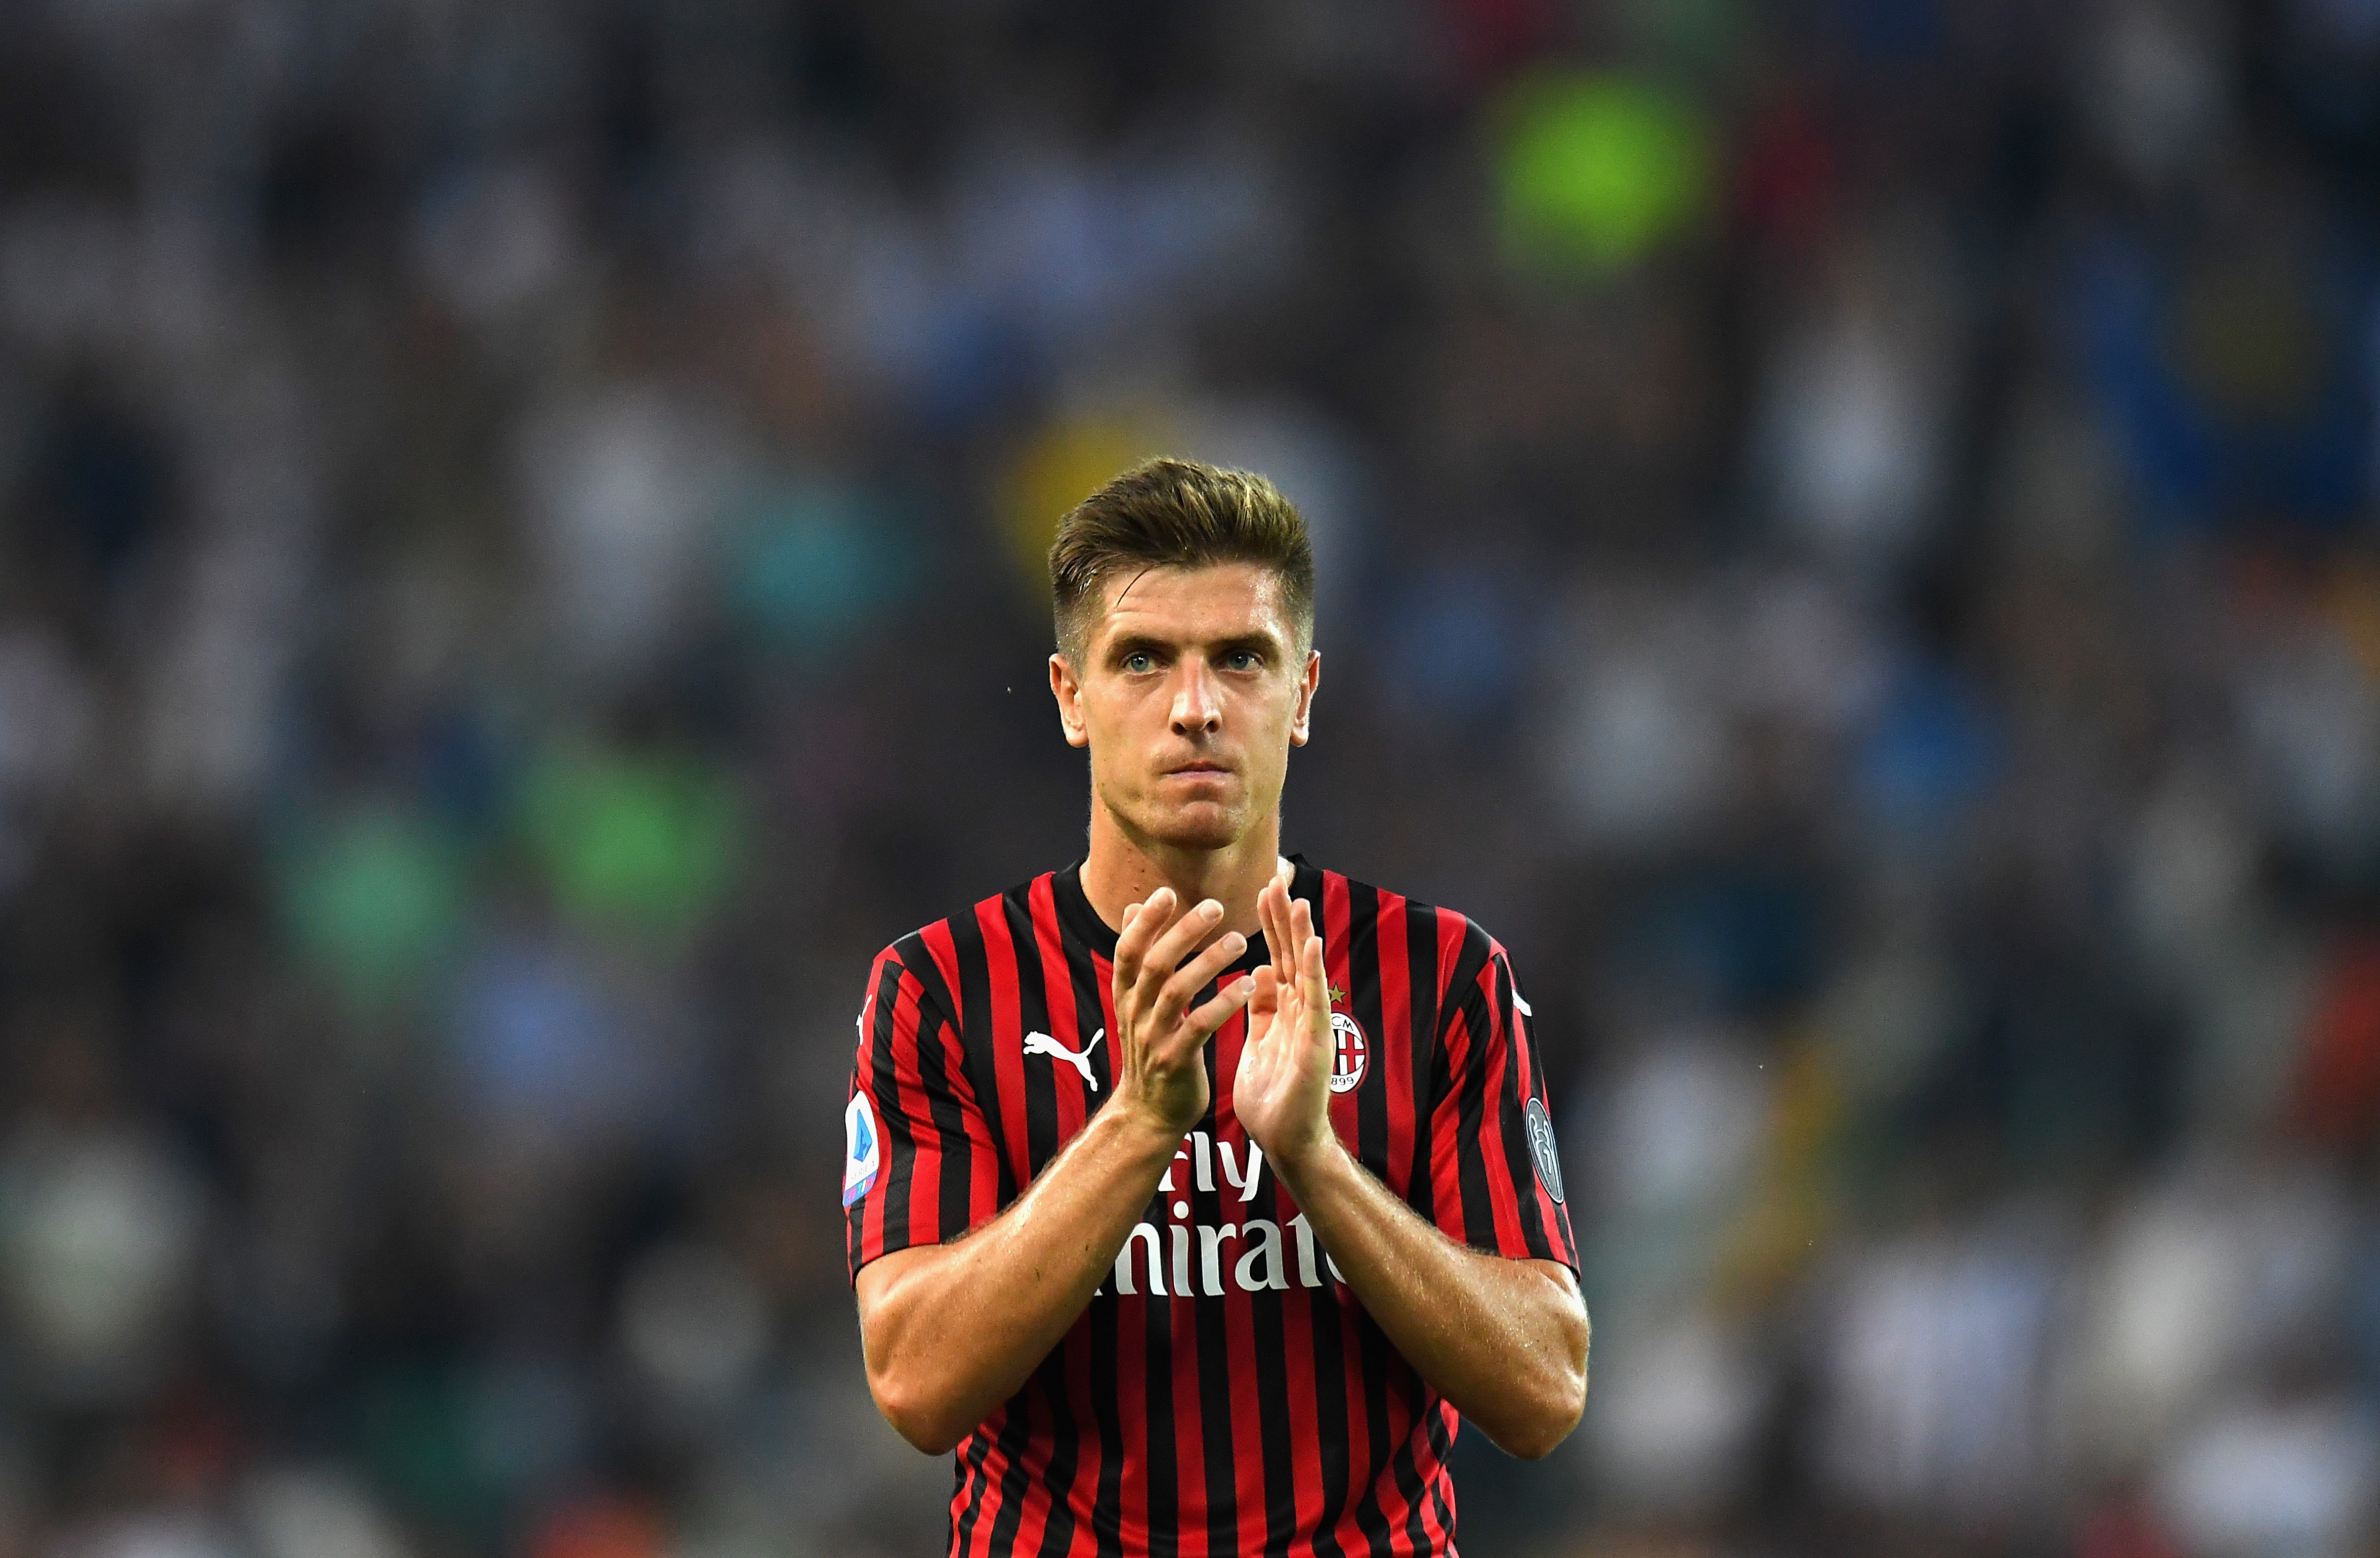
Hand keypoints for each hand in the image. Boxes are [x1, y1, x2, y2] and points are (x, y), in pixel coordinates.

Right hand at [1111, 888, 1257, 1137]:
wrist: (1148, 1113)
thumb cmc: (1150, 1048)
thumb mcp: (1135, 1003)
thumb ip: (1138, 957)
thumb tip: (1133, 907)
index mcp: (1125, 995)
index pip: (1127, 950)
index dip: (1145, 922)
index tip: (1167, 892)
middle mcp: (1134, 1013)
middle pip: (1155, 964)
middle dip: (1183, 932)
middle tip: (1215, 907)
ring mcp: (1152, 1038)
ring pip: (1177, 991)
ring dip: (1209, 962)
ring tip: (1239, 940)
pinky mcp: (1175, 1061)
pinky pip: (1199, 1026)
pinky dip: (1222, 1003)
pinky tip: (1246, 985)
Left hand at [1232, 864, 1336, 1173]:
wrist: (1284, 1142)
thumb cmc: (1272, 1099)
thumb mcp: (1258, 1044)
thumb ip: (1261, 1009)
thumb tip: (1257, 971)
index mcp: (1284, 1012)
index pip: (1276, 958)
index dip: (1271, 925)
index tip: (1263, 889)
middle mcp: (1301, 1013)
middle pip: (1291, 957)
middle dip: (1284, 918)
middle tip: (1276, 877)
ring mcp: (1311, 1027)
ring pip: (1306, 972)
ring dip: (1302, 935)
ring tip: (1297, 900)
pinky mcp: (1316, 1044)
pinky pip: (1314, 1003)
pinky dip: (1312, 973)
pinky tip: (1310, 946)